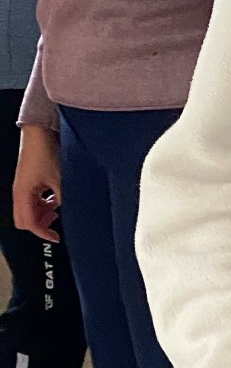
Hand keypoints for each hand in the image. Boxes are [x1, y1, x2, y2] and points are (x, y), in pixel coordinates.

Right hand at [13, 124, 60, 240]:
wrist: (41, 131)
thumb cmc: (45, 150)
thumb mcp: (60, 179)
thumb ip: (64, 198)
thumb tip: (73, 211)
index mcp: (22, 194)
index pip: (29, 224)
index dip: (43, 233)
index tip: (56, 236)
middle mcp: (19, 192)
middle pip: (25, 220)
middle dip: (41, 224)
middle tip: (56, 221)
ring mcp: (23, 186)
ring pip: (29, 210)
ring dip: (43, 213)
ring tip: (58, 206)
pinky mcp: (29, 180)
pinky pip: (34, 199)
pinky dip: (44, 202)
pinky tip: (56, 196)